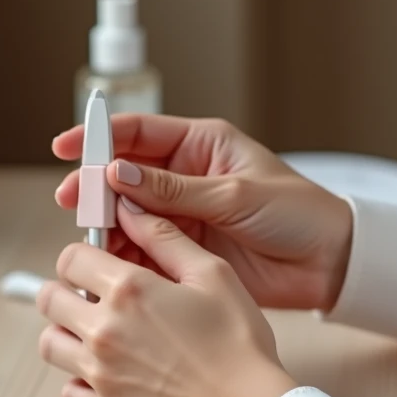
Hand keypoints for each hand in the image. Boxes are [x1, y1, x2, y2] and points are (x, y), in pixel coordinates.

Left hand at [36, 199, 297, 396]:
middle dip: (67, 290)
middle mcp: (104, 330)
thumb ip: (166, 237)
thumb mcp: (214, 274)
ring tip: (100, 334)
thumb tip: (131, 208)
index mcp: (128, 290)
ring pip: (50, 344)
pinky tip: (109, 373)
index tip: (99, 263)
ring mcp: (100, 374)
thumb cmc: (239, 343)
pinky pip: (68, 392)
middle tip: (97, 297)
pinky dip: (80, 381)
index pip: (70, 259)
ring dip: (68, 333)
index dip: (83, 255)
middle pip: (49, 299)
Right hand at [53, 114, 353, 311]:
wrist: (330, 262)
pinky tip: (114, 263)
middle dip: (95, 189)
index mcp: (201, 145)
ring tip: (94, 240)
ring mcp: (184, 214)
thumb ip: (175, 190)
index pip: (138, 133)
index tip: (66, 148)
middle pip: (124, 177)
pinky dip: (127, 256)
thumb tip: (119, 175)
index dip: (99, 138)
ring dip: (108, 226)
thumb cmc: (299, 213)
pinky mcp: (186, 250)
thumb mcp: (236, 194)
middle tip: (73, 204)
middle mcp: (186, 177)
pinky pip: (145, 249)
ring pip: (130, 215)